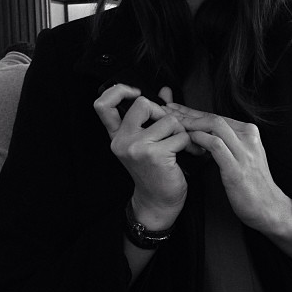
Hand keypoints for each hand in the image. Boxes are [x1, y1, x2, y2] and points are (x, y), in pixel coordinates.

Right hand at [94, 84, 195, 225]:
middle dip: (164, 113)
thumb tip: (165, 90)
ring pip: (168, 120)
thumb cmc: (156, 171)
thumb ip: (154, 114)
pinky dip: (188, 144)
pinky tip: (186, 154)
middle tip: (171, 131)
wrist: (158, 201)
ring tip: (179, 145)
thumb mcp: (149, 141)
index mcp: (117, 135)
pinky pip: (180, 135)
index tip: (136, 92)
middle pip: (143, 103)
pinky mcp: (154, 154)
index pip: (103, 105)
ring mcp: (136, 147)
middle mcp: (122, 140)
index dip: (118, 91)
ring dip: (180, 131)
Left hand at [164, 103, 288, 232]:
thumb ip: (229, 142)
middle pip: (214, 117)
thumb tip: (204, 132)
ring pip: (214, 126)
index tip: (175, 109)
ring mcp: (244, 151)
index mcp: (250, 132)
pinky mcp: (237, 168)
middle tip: (167, 111)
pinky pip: (215, 145)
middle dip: (188, 113)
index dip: (193, 111)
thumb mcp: (244, 156)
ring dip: (191, 123)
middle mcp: (248, 137)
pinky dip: (199, 139)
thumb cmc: (252, 184)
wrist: (269, 207)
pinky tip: (186, 139)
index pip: (217, 116)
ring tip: (172, 124)